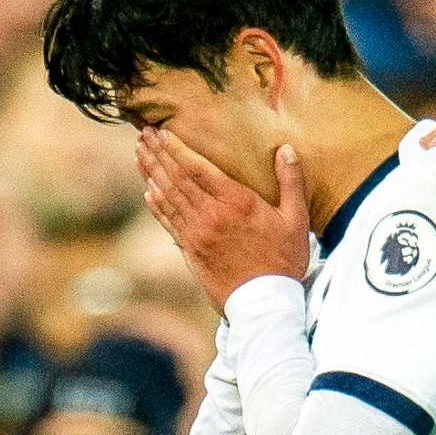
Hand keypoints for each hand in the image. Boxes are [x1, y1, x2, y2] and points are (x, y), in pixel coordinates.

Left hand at [137, 129, 310, 310]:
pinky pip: (168, 221)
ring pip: (167, 196)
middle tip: (143, 134)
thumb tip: (286, 149)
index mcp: (237, 202)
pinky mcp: (191, 250)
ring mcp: (197, 233)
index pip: (198, 168)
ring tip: (139, 153)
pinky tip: (147, 189)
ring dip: (151, 172)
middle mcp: (211, 214)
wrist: (265, 303)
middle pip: (176, 178)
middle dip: (157, 153)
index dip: (177, 148)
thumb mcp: (296, 220)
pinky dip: (155, 204)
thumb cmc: (284, 260)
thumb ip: (291, 182)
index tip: (163, 132)